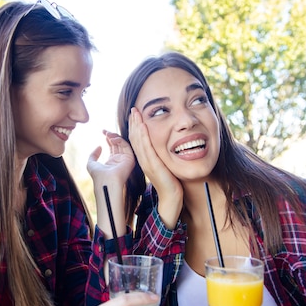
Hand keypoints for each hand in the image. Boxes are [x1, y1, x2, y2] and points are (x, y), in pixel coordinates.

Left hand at [87, 130, 135, 188]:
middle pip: (118, 144)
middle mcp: (120, 160)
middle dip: (111, 136)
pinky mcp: (130, 159)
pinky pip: (127, 146)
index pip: (113, 146)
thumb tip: (99, 146)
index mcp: (112, 161)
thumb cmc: (98, 175)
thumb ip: (93, 154)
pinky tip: (112, 139)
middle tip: (105, 131)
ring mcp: (126, 159)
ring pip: (122, 143)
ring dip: (115, 137)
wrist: (105, 181)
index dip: (108, 138)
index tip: (103, 131)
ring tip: (107, 134)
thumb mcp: (91, 163)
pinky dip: (120, 140)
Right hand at [129, 108, 182, 227]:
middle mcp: (143, 160)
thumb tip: (165, 143)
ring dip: (136, 125)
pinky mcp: (152, 166)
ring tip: (135, 113)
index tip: (136, 113)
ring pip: (138, 141)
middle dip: (134, 122)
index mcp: (145, 158)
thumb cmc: (171, 180)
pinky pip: (146, 148)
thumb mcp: (164, 163)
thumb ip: (161, 153)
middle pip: (134, 138)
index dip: (135, 126)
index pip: (137, 139)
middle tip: (133, 108)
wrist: (172, 197)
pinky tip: (142, 126)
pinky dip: (143, 136)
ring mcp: (146, 163)